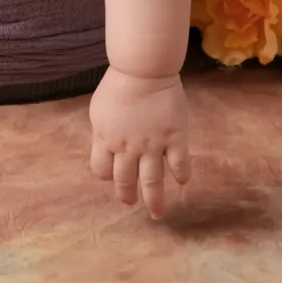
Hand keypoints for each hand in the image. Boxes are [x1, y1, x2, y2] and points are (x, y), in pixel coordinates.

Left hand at [88, 67, 191, 218]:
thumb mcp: (99, 109)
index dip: (107, 176)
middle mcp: (127, 148)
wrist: (143, 69)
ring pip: (152, 180)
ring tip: (157, 213)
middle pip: (125, 180)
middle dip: (128, 196)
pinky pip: (179, 165)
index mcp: (106, 139)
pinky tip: (182, 181)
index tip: (114, 178)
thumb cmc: (119, 84)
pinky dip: (181, 175)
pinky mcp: (175, 138)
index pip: (101, 169)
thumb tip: (106, 145)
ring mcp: (152, 145)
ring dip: (154, 199)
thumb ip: (104, 131)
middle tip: (132, 204)